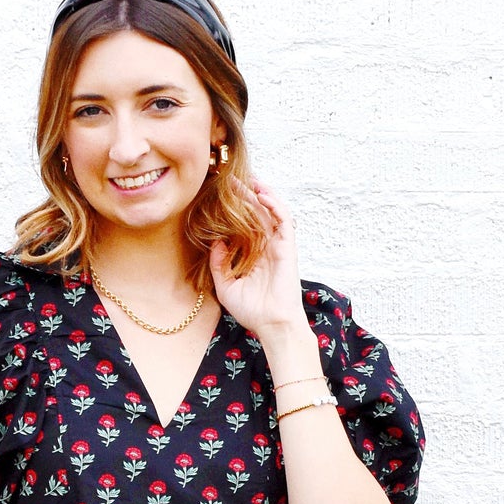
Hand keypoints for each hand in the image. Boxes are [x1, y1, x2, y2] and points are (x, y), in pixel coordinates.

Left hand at [208, 177, 305, 337]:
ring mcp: (278, 245)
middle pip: (256, 213)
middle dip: (245, 195)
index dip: (234, 210)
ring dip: (261, 194)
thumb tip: (216, 241)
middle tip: (230, 179)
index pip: (244, 225)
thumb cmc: (252, 311)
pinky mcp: (288, 246)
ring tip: (249, 180)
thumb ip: (218, 264)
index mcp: (253, 255)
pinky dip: (275, 204)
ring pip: (271, 212)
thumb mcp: (226, 287)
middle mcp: (266, 247)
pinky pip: (284, 219)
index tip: (220, 196)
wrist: (272, 324)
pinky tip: (262, 195)